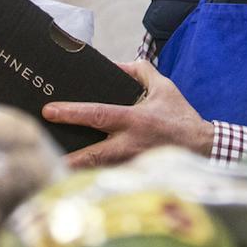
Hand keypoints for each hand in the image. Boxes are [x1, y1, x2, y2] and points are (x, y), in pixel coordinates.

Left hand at [43, 61, 215, 169]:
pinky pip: (109, 178)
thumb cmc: (180, 116)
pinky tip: (76, 181)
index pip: (98, 114)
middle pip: (93, 154)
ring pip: (99, 171)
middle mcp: (131, 144)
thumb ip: (140, 71)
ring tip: (53, 171)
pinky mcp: (136, 176)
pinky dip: (93, 179)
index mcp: (135, 120)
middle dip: (69, 158)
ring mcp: (133, 164)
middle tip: (44, 157)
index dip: (72, 112)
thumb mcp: (164, 87)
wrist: (203, 148)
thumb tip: (116, 65)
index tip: (49, 111)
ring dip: (78, 172)